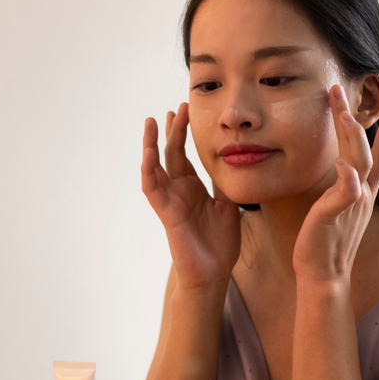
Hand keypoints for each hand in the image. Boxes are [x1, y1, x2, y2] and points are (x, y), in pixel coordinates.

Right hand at [142, 102, 241, 290]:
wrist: (214, 272)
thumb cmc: (220, 243)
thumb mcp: (228, 204)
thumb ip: (224, 183)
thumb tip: (231, 158)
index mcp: (193, 188)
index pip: (183, 154)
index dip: (183, 133)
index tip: (186, 110)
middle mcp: (178, 191)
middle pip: (170, 154)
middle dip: (172, 130)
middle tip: (176, 107)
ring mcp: (170, 201)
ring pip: (155, 167)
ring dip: (151, 145)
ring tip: (151, 122)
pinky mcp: (166, 214)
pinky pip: (153, 190)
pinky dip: (149, 172)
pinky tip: (147, 155)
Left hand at [293, 85, 378, 284]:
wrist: (323, 275)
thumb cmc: (325, 241)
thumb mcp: (338, 207)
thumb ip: (342, 186)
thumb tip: (342, 167)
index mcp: (363, 191)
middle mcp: (363, 194)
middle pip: (367, 149)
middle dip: (356, 118)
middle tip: (341, 88)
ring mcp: (352, 204)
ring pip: (360, 164)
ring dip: (354, 139)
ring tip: (345, 116)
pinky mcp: (337, 215)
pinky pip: (346, 193)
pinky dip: (347, 177)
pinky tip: (342, 163)